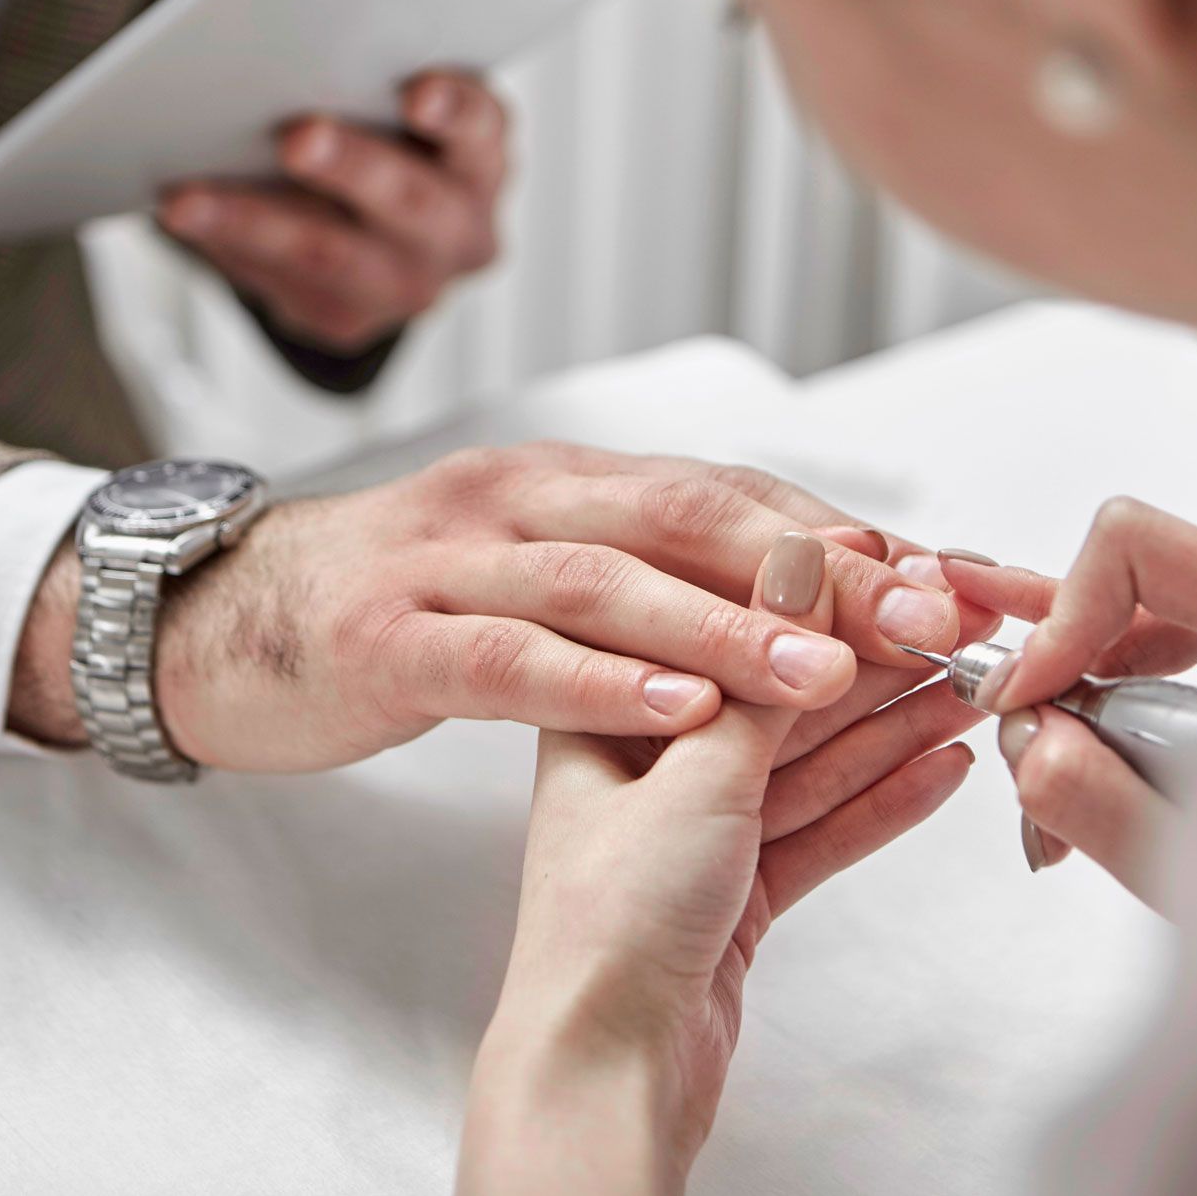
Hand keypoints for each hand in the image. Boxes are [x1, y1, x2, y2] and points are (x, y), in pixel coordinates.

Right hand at [10, 444, 970, 772]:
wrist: (226, 614)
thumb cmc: (412, 600)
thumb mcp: (551, 573)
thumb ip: (669, 577)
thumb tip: (818, 600)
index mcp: (584, 484)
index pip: (750, 503)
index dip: (863, 542)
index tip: (970, 584)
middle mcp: (531, 499)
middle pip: (703, 522)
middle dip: (826, 567)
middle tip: (939, 613)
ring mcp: (454, 561)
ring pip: (612, 581)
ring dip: (728, 623)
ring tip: (828, 667)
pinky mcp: (389, 636)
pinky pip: (507, 656)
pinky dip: (596, 682)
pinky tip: (677, 711)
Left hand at [157, 71, 505, 352]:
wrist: (385, 232)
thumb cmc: (385, 137)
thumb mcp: (397, 102)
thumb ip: (367, 78)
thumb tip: (282, 53)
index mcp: (480, 161)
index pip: (481, 130)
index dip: (454, 111)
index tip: (417, 92)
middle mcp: (460, 233)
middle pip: (410, 201)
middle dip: (351, 167)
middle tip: (297, 138)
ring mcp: (409, 286)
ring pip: (333, 257)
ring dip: (257, 223)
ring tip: (189, 200)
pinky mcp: (347, 321)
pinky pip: (283, 285)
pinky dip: (228, 246)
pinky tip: (181, 217)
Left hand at [460, 534, 987, 1195]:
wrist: (603, 1071)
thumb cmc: (608, 926)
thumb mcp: (697, 769)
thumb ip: (763, 670)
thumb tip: (801, 562)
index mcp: (609, 711)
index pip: (730, 633)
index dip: (821, 603)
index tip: (899, 577)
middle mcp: (649, 765)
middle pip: (781, 698)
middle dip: (874, 667)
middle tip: (960, 633)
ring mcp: (695, 831)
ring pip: (811, 763)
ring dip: (893, 730)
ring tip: (972, 692)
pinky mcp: (735, 892)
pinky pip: (821, 827)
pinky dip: (881, 802)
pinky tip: (943, 770)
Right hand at [939, 498, 1196, 909]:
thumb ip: (1112, 809)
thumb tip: (1029, 744)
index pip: (1141, 549)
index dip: (1062, 612)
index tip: (1021, 696)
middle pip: (1131, 587)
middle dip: (1050, 656)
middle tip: (987, 701)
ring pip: (1142, 635)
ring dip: (1075, 701)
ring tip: (1034, 780)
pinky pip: (1168, 676)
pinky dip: (1112, 723)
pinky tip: (1073, 782)